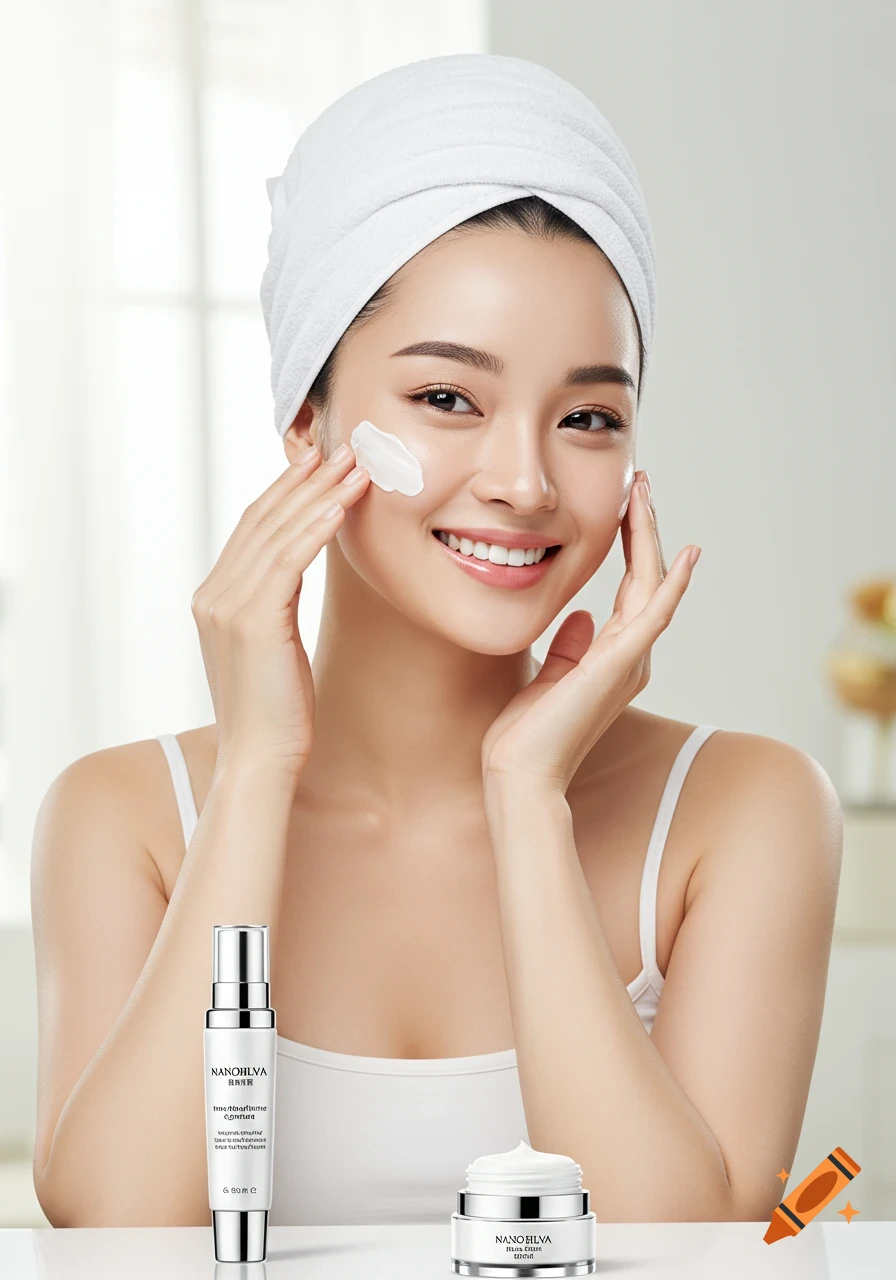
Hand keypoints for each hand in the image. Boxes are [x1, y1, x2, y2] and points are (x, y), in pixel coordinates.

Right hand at [191, 442, 369, 776]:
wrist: (260, 760)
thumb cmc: (276, 713)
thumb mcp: (270, 648)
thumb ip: (271, 607)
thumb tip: (290, 578)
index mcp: (213, 598)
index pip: (251, 528)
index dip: (286, 491)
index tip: (318, 463)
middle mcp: (212, 594)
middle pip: (262, 520)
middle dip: (305, 481)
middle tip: (343, 448)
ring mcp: (226, 605)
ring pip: (277, 532)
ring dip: (319, 494)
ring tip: (355, 465)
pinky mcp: (252, 620)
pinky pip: (288, 559)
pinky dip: (315, 527)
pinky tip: (342, 504)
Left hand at [480, 471, 699, 791]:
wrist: (520, 775)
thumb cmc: (527, 737)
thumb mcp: (547, 678)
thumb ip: (568, 648)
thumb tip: (579, 616)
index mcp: (612, 658)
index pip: (628, 590)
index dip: (631, 547)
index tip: (626, 507)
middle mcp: (630, 658)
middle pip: (646, 580)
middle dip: (644, 530)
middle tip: (641, 485)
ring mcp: (629, 661)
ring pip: (651, 587)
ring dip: (651, 540)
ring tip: (646, 496)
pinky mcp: (619, 665)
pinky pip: (653, 615)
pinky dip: (671, 584)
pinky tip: (683, 554)